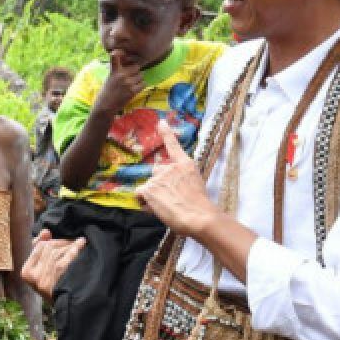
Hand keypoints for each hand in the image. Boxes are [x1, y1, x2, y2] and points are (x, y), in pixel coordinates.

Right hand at [20, 230, 85, 299]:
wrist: (67, 307)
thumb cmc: (53, 288)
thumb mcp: (41, 272)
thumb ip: (39, 250)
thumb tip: (46, 231)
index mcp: (26, 273)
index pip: (38, 247)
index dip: (48, 240)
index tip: (53, 237)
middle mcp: (34, 275)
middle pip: (49, 247)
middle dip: (61, 243)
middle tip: (70, 242)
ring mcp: (47, 276)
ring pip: (59, 251)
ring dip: (69, 245)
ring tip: (77, 244)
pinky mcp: (60, 277)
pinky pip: (68, 256)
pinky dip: (76, 248)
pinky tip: (81, 243)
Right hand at [95, 50, 143, 114]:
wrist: (105, 106)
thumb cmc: (106, 92)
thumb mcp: (109, 77)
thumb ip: (117, 68)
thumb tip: (123, 57)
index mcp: (114, 71)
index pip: (116, 57)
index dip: (121, 55)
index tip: (122, 54)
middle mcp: (121, 75)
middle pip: (136, 67)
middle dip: (135, 72)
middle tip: (131, 78)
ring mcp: (127, 83)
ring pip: (141, 75)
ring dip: (139, 79)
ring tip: (132, 84)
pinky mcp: (132, 91)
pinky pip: (143, 84)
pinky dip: (141, 86)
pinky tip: (135, 89)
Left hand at [135, 120, 217, 235]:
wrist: (199, 217)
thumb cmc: (199, 207)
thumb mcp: (195, 186)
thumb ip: (181, 180)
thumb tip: (170, 187)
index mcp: (186, 165)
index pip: (173, 146)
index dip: (166, 133)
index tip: (161, 122)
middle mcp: (171, 167)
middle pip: (157, 172)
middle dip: (159, 184)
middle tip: (172, 199)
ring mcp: (159, 177)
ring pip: (149, 186)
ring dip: (154, 196)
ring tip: (168, 206)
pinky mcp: (149, 188)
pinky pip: (139, 195)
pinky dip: (144, 203)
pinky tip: (156, 209)